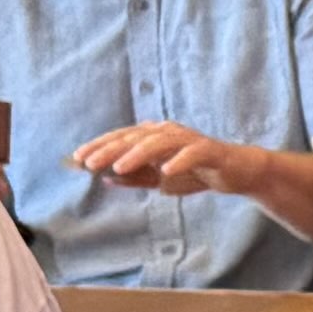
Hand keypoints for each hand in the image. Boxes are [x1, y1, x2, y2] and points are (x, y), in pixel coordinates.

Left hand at [73, 119, 268, 200]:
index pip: (122, 138)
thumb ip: (135, 177)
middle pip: (134, 137)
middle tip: (87, 162)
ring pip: (159, 142)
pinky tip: (165, 171)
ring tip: (118, 167)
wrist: (236, 172)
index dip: (99, 146)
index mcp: (154, 136)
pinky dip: (179, 161)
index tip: (76, 158)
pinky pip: (192, 153)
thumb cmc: (196, 173)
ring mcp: (189, 139)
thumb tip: (105, 177)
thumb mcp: (160, 179)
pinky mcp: (209, 150)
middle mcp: (168, 132)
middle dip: (109, 149)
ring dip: (137, 154)